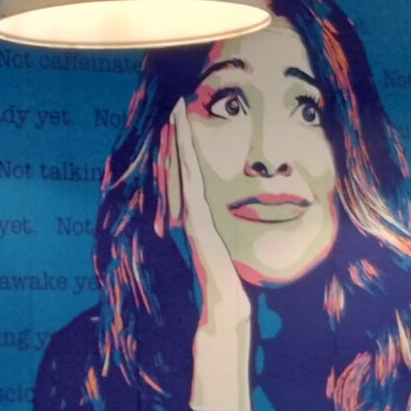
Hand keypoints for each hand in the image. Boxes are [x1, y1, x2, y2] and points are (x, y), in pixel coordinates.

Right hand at [159, 98, 252, 410]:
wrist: (226, 308)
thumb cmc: (230, 287)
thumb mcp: (227, 256)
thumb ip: (222, 243)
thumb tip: (238, 231)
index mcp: (199, 218)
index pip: (189, 175)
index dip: (184, 148)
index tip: (182, 119)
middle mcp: (192, 213)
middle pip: (180, 166)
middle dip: (176, 135)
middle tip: (171, 103)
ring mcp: (191, 215)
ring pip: (181, 169)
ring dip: (176, 141)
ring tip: (173, 111)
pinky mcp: (195, 218)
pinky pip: (189, 181)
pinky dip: (182, 159)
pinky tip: (181, 139)